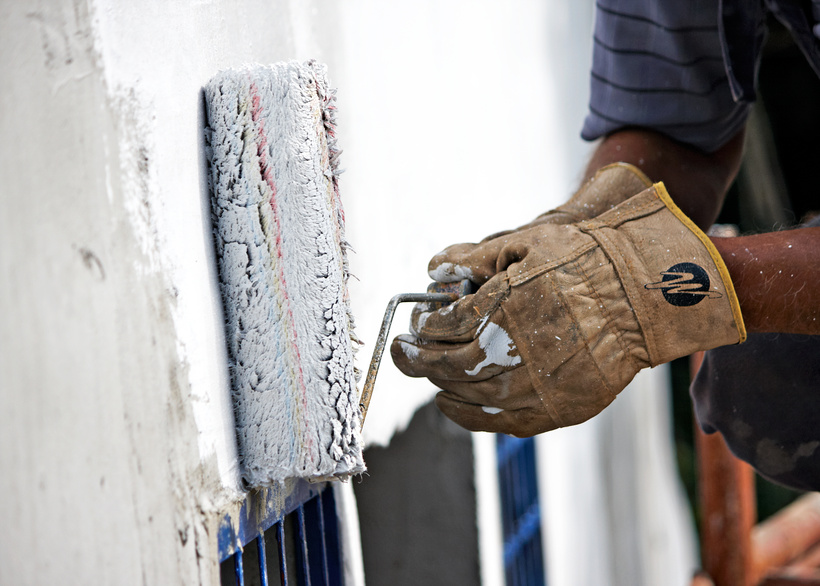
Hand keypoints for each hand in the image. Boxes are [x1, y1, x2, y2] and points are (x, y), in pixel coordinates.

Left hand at [391, 183, 745, 436]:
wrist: (645, 297)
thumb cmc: (587, 261)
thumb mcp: (529, 242)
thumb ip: (477, 258)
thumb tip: (436, 269)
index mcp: (503, 306)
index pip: (443, 325)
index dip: (423, 325)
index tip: (417, 322)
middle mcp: (514, 351)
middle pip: (446, 365)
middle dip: (417, 358)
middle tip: (404, 351)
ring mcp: (535, 386)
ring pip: (467, 396)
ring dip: (440, 385)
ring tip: (429, 375)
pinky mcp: (555, 409)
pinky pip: (498, 422)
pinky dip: (468, 415)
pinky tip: (454, 402)